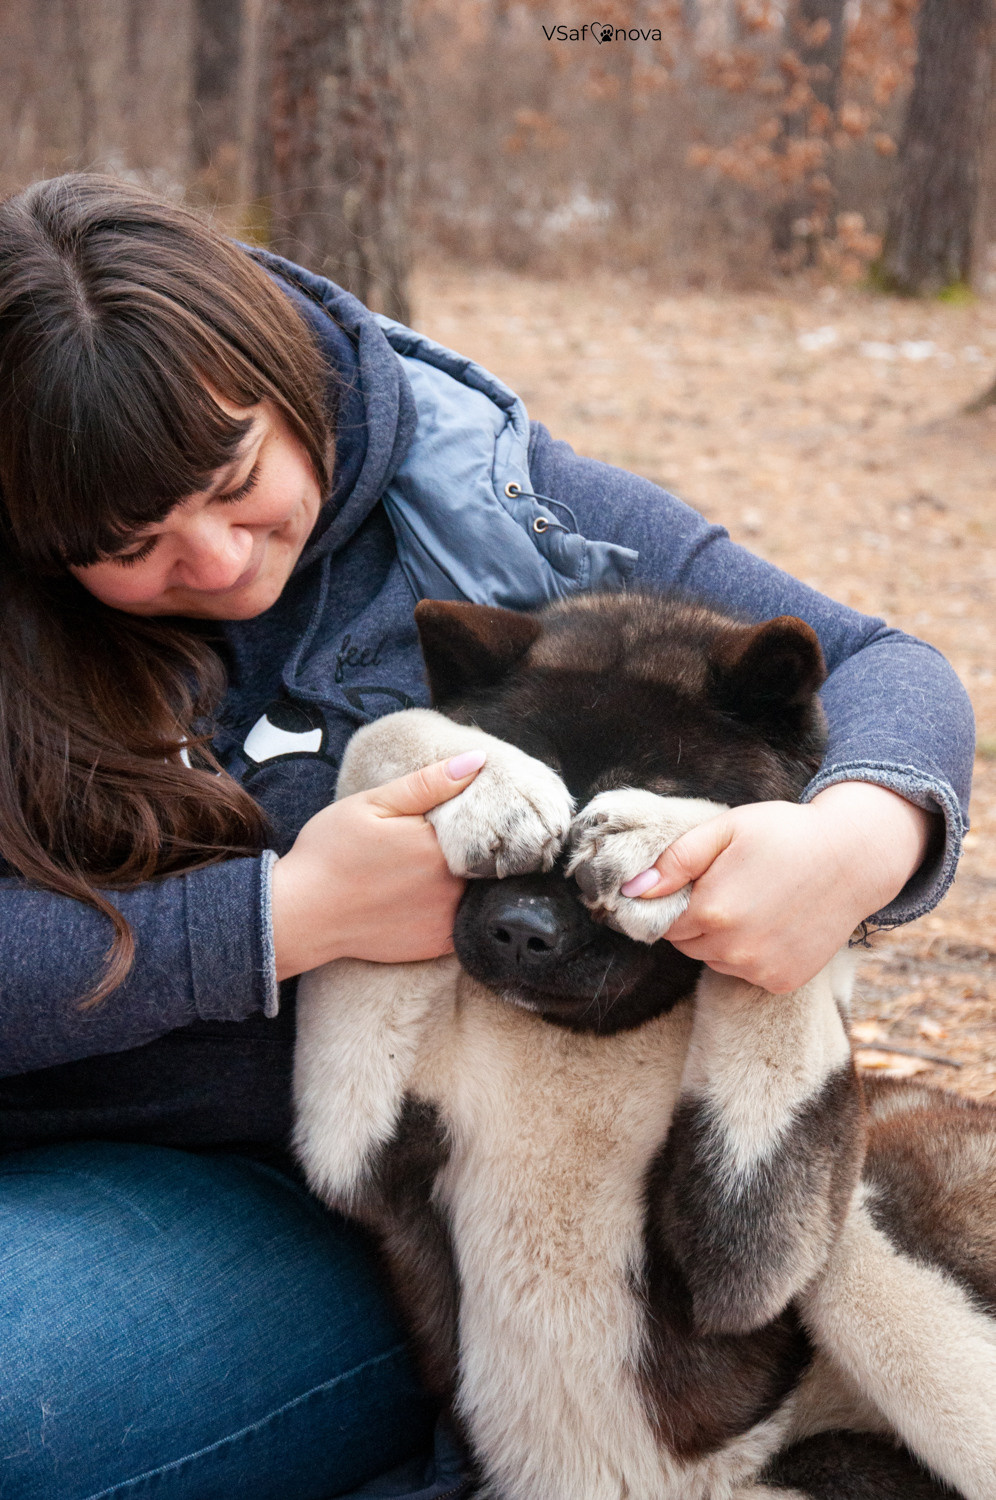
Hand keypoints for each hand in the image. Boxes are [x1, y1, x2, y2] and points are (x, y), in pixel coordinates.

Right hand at [270, 750, 486, 978]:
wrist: (300, 916)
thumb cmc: (329, 854)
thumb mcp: (371, 805)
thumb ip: (427, 784)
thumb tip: (477, 761)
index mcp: (439, 846)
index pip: (478, 820)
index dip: (463, 813)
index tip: (437, 815)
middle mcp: (453, 885)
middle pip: (479, 856)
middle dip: (463, 845)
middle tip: (420, 844)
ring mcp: (448, 919)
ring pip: (473, 888)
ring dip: (460, 877)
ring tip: (417, 871)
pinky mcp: (439, 944)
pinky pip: (461, 919)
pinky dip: (450, 906)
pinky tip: (416, 898)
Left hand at [619, 783, 933, 991]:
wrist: (854, 856)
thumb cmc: (785, 834)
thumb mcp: (724, 829)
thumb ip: (674, 861)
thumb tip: (631, 892)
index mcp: (711, 911)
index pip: (662, 922)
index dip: (676, 901)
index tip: (701, 882)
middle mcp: (733, 950)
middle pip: (687, 944)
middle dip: (698, 919)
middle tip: (732, 887)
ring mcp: (760, 970)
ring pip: (716, 960)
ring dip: (723, 939)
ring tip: (756, 902)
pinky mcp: (782, 982)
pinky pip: (747, 973)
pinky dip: (752, 954)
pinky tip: (774, 924)